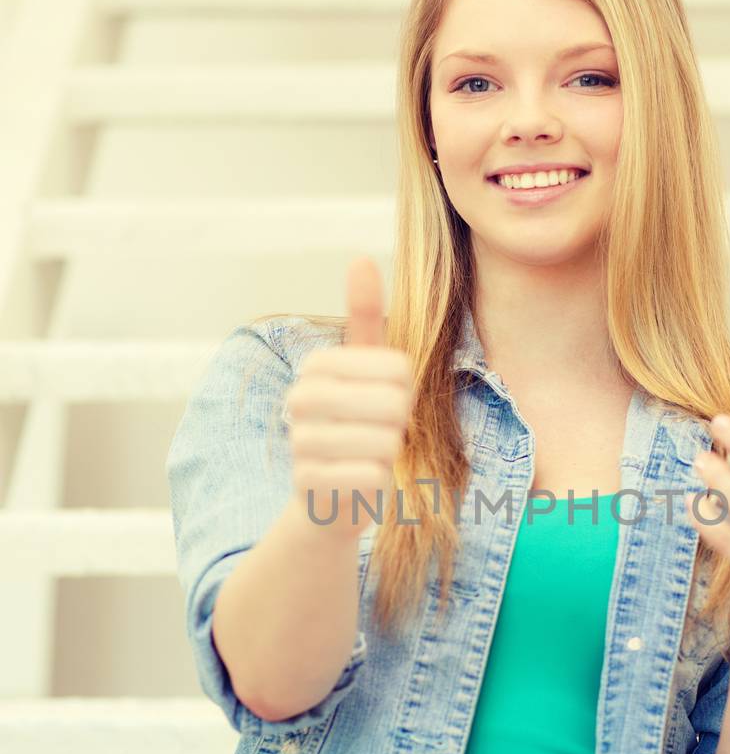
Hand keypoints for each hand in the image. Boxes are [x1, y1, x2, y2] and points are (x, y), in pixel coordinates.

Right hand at [284, 255, 414, 539]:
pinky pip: (374, 476)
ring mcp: (300, 442)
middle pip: (394, 404)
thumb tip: (361, 258)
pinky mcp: (309, 483)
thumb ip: (364, 317)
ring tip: (366, 456)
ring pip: (386, 442)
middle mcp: (300, 398)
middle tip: (378, 433)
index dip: (405, 392)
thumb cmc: (357, 423)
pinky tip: (357, 481)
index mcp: (318, 365)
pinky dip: (377, 483)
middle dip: (399, 425)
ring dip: (388, 456)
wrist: (329, 495)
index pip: (400, 370)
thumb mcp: (364, 369)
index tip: (383, 402)